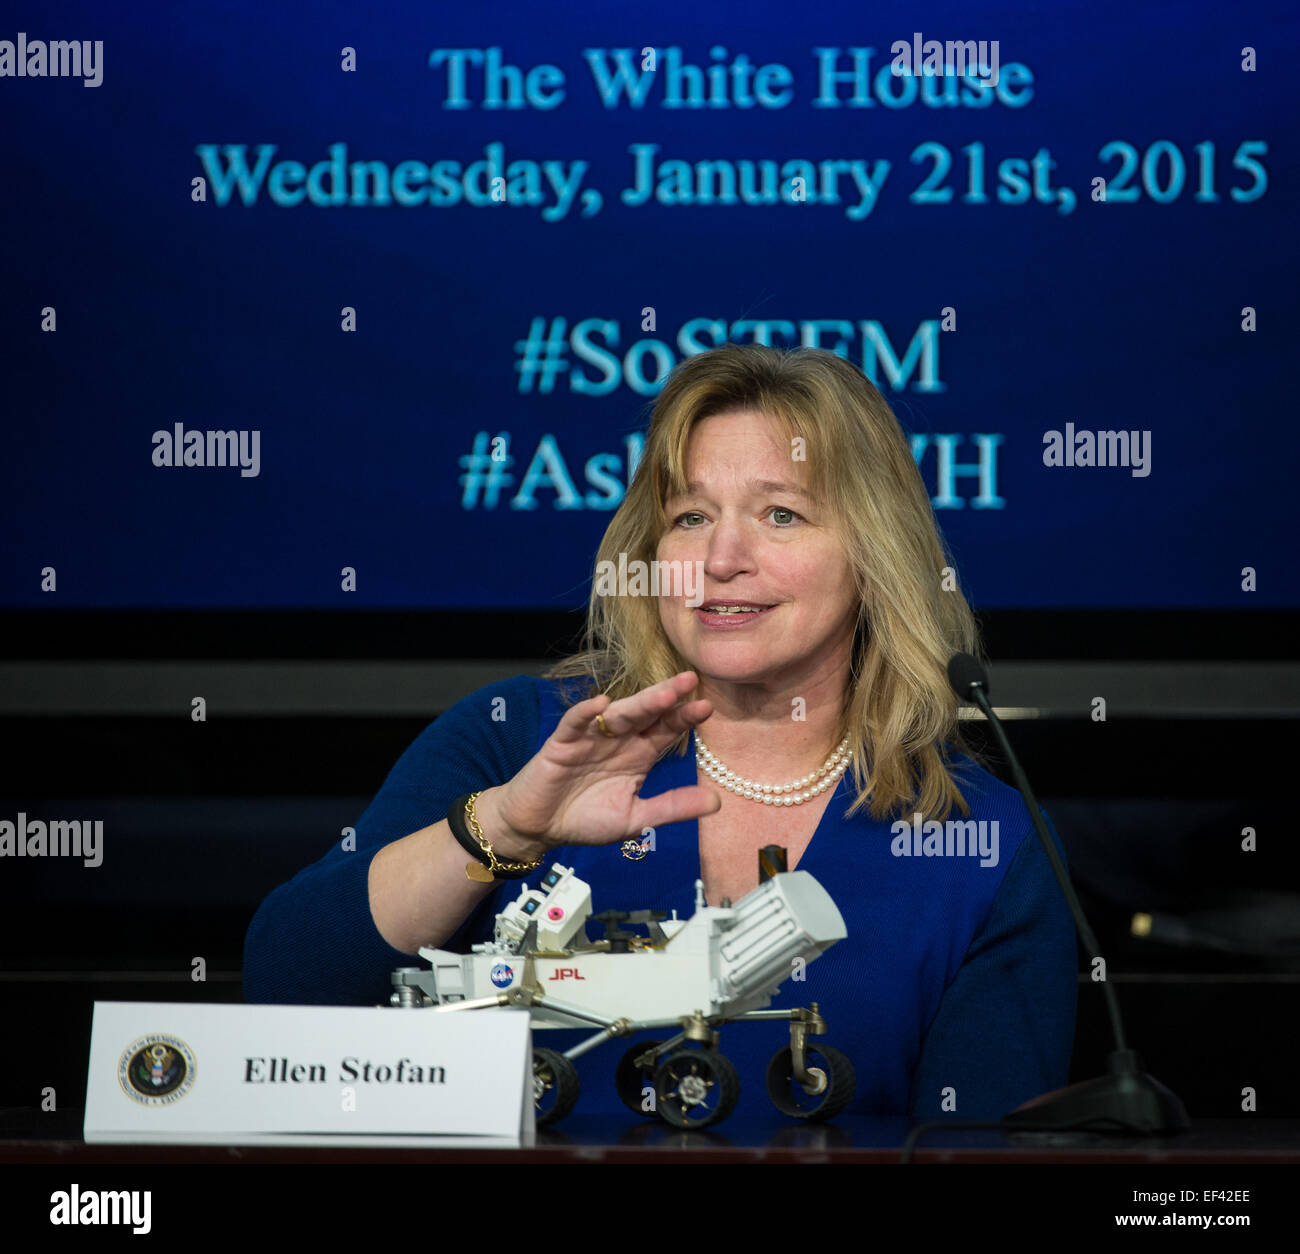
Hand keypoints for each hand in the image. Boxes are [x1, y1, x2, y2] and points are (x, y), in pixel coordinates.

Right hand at [487, 671, 719, 851]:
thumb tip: (718, 801)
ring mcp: (590, 738)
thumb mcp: (636, 818)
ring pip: (617, 715)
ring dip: (638, 703)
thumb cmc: (585, 819)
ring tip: (662, 693)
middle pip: (646, 713)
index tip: (707, 707)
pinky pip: (574, 723)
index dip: (684, 718)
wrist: (539, 829)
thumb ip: (672, 807)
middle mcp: (618, 740)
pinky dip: (585, 713)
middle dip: (667, 697)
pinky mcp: (561, 744)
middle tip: (689, 679)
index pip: (666, 730)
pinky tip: (600, 704)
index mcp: (639, 754)